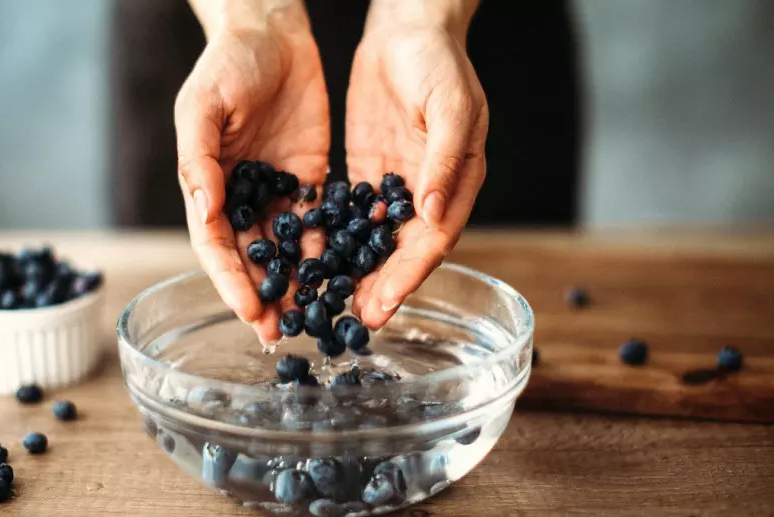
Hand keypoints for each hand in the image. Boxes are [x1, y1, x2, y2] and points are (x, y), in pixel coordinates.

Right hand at [176, 1, 329, 341]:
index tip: (250, 311)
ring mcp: (276, 191)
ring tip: (311, 316)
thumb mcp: (202, 106)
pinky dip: (325, 250)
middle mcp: (240, 197)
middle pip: (250, 258)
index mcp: (207, 184)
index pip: (215, 245)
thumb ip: (199, 160)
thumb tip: (205, 214)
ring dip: (295, 284)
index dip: (230, 281)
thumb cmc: (227, 63)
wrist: (272, 31)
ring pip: (285, 249)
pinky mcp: (308, 179)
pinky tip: (337, 276)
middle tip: (281, 333)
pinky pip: (317, 222)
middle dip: (263, 296)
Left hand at [346, 4, 487, 329]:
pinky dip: (338, 240)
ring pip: (376, 241)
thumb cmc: (438, 62)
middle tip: (352, 319)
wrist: (406, 29)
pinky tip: (315, 262)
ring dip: (357, 273)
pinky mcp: (368, 173)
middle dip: (380, 287)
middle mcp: (427, 193)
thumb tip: (433, 213)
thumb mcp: (450, 106)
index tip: (384, 305)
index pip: (432, 241)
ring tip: (331, 302)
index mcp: (457, 182)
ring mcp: (396, 185)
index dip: (409, 276)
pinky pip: (352, 215)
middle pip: (403, 251)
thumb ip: (445, 160)